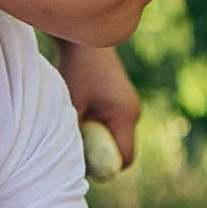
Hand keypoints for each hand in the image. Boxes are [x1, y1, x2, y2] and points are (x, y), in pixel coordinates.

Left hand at [57, 40, 140, 172]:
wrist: (84, 38)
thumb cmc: (75, 70)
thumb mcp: (73, 107)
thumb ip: (77, 137)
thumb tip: (76, 165)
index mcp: (125, 116)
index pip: (125, 158)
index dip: (106, 169)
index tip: (83, 166)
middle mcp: (134, 111)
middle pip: (123, 150)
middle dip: (102, 156)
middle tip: (76, 150)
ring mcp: (130, 105)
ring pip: (117, 137)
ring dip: (100, 140)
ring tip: (77, 128)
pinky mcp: (122, 100)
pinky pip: (115, 125)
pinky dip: (100, 128)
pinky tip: (82, 114)